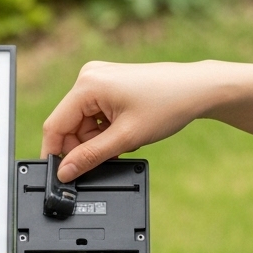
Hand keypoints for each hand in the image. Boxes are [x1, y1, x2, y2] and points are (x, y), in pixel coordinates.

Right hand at [41, 61, 217, 181]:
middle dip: (85, 146)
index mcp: (87, 85)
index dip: (56, 153)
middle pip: (69, 125)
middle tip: (109, 157)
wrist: (197, 89)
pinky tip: (126, 131)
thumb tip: (65, 172)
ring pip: (83, 122)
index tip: (61, 176)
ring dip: (99, 139)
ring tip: (125, 141)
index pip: (55, 125)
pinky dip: (106, 129)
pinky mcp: (108, 83)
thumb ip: (90, 157)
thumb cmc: (167, 105)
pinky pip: (94, 114)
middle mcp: (88, 77)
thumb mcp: (125, 138)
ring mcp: (98, 78)